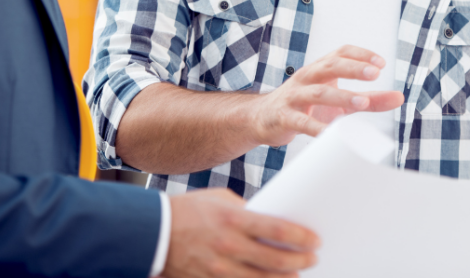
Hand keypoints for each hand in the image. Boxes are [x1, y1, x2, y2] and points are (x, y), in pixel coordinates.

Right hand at [162, 188, 317, 277]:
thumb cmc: (188, 210)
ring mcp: (220, 268)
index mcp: (233, 219)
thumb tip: (266, 218)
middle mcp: (229, 246)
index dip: (301, 237)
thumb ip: (244, 209)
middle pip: (276, 259)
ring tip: (297, 274)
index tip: (315, 240)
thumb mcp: (219, 199)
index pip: (277, 229)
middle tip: (312, 258)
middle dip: (300, 261)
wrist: (154, 232)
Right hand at [252, 45, 403, 147]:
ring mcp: (294, 96)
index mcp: (320, 69)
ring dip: (340, 96)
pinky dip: (317, 127)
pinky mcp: (284, 117)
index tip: (380, 64)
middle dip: (352, 68)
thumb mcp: (339, 102)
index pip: (340, 52)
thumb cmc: (306, 107)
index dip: (360, 55)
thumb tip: (399, 97)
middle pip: (330, 66)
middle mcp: (307, 77)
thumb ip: (370, 99)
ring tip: (362, 101)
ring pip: (318, 92)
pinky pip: (302, 121)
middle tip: (374, 74)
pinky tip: (332, 133)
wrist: (261, 118)